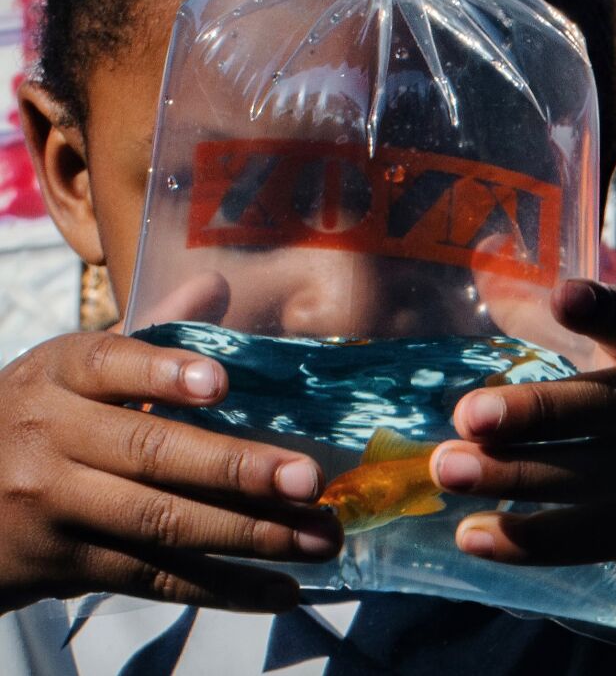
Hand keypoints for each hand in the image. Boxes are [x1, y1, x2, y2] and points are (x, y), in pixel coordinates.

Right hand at [0, 280, 341, 614]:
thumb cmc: (39, 417)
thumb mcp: (74, 367)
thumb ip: (150, 331)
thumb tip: (215, 284)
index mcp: (59, 373)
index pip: (109, 364)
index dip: (165, 374)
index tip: (222, 384)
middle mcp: (52, 436)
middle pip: (149, 453)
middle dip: (235, 469)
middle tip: (307, 478)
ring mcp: (56, 507)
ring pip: (160, 522)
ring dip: (249, 533)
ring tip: (320, 535)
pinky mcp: (67, 566)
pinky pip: (153, 578)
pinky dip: (221, 587)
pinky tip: (279, 586)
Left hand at [430, 280, 615, 584]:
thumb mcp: (603, 351)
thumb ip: (539, 309)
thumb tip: (477, 251)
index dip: (603, 310)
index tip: (563, 298)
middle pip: (608, 408)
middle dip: (537, 412)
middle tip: (465, 416)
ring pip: (594, 479)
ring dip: (515, 478)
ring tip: (447, 470)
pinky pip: (587, 541)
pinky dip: (526, 540)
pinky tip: (470, 533)